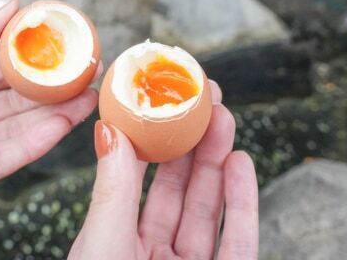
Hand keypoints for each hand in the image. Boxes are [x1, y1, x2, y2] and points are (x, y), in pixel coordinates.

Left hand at [0, 0, 98, 225]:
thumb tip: (11, 2)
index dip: (27, 58)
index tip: (61, 45)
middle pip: (8, 101)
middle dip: (49, 89)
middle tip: (87, 75)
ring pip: (9, 131)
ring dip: (49, 117)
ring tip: (86, 99)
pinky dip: (27, 147)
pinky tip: (57, 128)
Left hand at [69, 84, 257, 259]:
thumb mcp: (102, 243)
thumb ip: (112, 193)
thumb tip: (109, 130)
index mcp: (119, 242)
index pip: (137, 183)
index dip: (152, 142)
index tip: (161, 107)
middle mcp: (155, 254)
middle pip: (180, 191)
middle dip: (193, 144)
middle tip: (202, 103)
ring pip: (210, 210)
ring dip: (219, 163)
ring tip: (224, 119)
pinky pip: (239, 243)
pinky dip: (243, 203)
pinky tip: (241, 164)